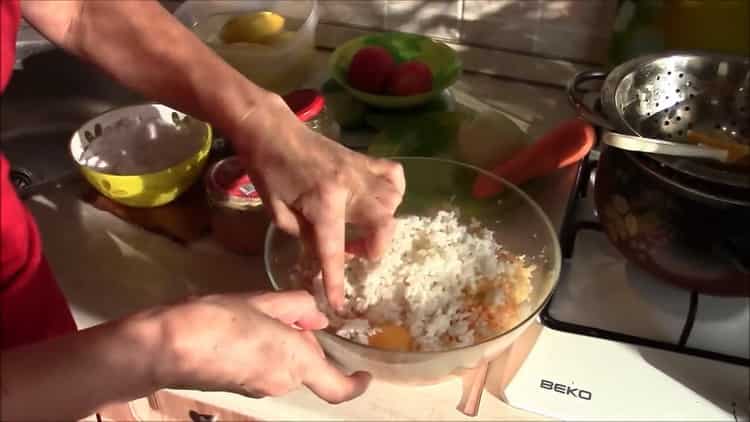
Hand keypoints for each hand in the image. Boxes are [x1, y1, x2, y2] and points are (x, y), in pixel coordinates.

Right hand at [157, 291, 369, 402]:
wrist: (168, 346)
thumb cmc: (220, 319)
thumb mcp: (264, 301)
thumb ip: (297, 307)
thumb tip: (318, 317)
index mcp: (296, 362)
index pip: (336, 387)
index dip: (355, 384)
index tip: (365, 374)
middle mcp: (282, 382)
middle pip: (307, 363)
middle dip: (302, 338)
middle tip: (282, 310)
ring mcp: (259, 389)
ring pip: (286, 364)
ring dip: (282, 342)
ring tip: (255, 314)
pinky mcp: (240, 388)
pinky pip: (265, 368)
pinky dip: (264, 350)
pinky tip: (240, 328)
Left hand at [230, 93, 404, 310]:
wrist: (272, 129)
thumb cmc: (268, 171)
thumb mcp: (278, 211)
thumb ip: (305, 235)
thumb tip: (325, 252)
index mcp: (322, 202)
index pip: (333, 250)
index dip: (336, 281)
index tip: (339, 304)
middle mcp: (349, 186)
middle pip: (384, 223)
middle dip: (377, 246)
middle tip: (358, 250)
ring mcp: (360, 170)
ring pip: (393, 200)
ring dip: (383, 220)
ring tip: (363, 225)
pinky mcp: (363, 159)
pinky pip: (393, 175)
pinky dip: (393, 191)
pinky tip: (377, 199)